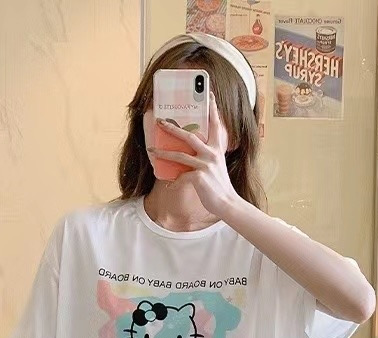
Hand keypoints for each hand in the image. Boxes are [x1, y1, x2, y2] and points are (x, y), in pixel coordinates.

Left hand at [148, 92, 240, 217]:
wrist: (226, 203)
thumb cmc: (219, 186)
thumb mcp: (216, 166)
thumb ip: (207, 157)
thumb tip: (189, 152)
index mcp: (217, 149)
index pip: (216, 124)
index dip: (213, 109)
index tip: (210, 94)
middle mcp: (211, 153)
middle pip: (189, 135)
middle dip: (172, 128)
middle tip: (160, 121)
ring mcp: (205, 164)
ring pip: (179, 155)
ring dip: (163, 153)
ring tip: (151, 151)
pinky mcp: (198, 176)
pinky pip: (180, 176)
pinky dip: (173, 181)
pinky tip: (168, 184)